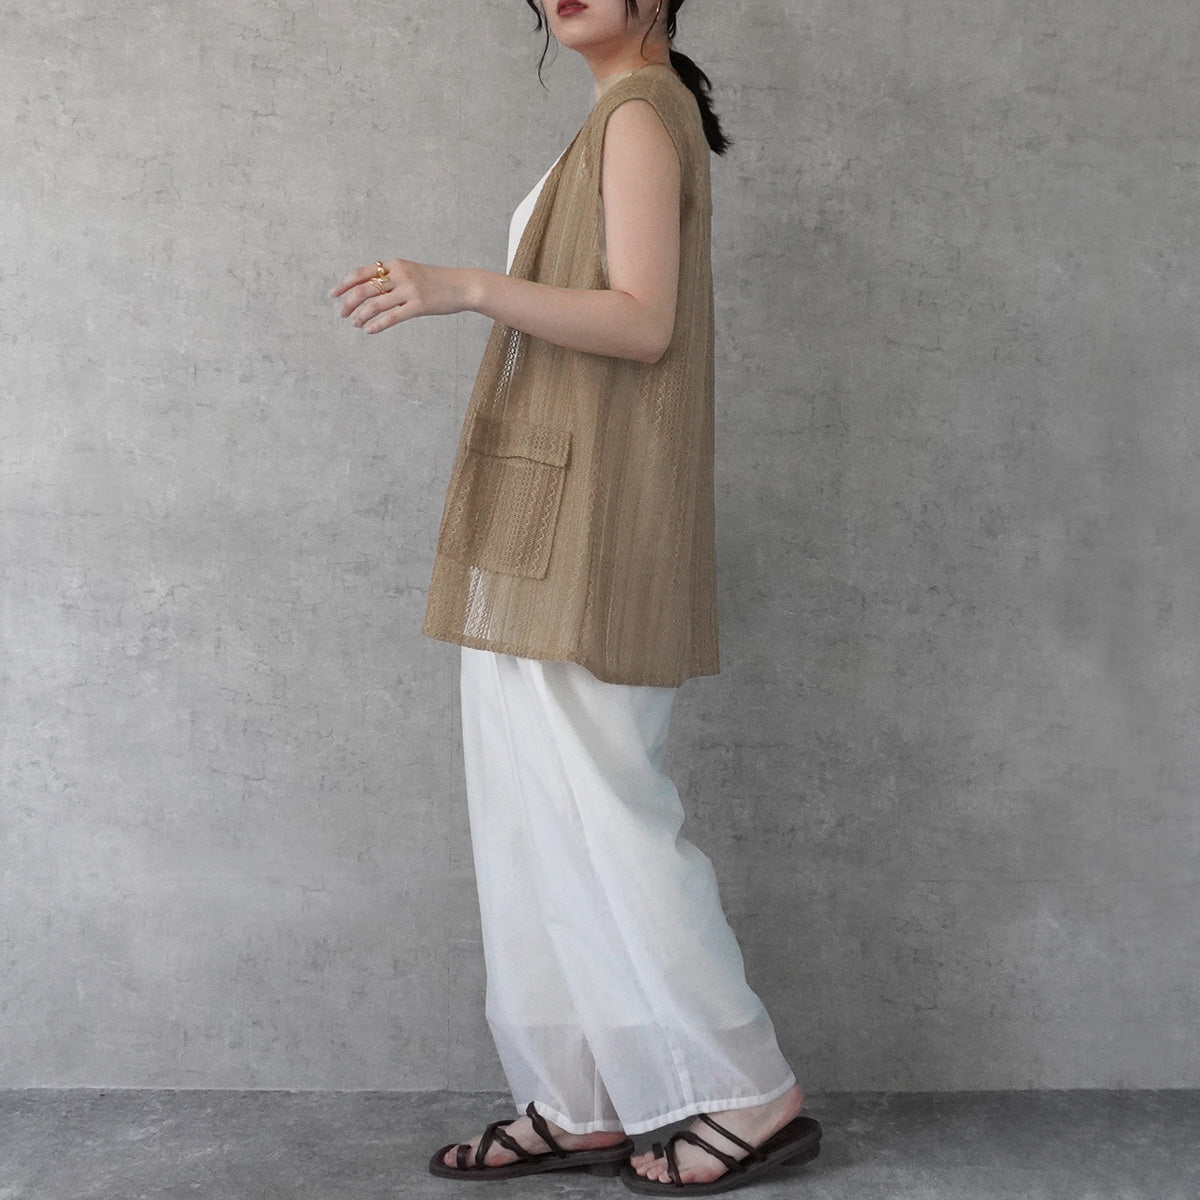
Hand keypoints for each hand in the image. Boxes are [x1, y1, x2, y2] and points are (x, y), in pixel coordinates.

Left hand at [329, 259, 475, 333]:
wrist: (463, 286)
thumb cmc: (438, 282)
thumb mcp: (413, 272)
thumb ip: (393, 277)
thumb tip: (371, 288)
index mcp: (396, 264)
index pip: (363, 272)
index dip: (345, 283)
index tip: (333, 294)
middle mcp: (400, 275)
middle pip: (365, 288)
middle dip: (349, 302)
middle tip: (341, 313)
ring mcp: (410, 290)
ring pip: (376, 304)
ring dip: (361, 315)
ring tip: (354, 323)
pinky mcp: (419, 306)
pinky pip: (392, 317)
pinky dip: (377, 324)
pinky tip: (369, 330)